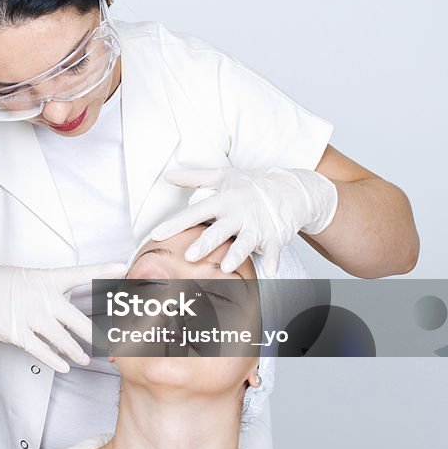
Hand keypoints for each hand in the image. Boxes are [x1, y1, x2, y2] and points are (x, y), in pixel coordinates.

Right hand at [0, 263, 125, 372]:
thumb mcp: (28, 277)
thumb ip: (50, 289)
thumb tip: (68, 306)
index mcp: (47, 279)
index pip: (80, 274)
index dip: (102, 270)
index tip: (122, 267)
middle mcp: (42, 298)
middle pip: (78, 321)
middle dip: (96, 336)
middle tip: (110, 344)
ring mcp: (31, 317)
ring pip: (63, 341)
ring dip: (76, 353)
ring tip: (84, 359)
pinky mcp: (18, 334)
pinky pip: (43, 352)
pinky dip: (56, 361)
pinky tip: (64, 366)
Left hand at [150, 167, 336, 276]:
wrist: (291, 188)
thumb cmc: (251, 184)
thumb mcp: (222, 175)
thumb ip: (194, 178)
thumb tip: (167, 175)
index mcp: (223, 200)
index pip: (195, 212)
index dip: (175, 224)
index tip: (156, 235)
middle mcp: (238, 214)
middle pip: (218, 230)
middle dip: (204, 244)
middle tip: (189, 256)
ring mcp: (258, 226)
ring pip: (245, 243)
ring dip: (236, 255)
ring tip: (226, 268)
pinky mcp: (276, 235)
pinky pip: (275, 250)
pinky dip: (274, 261)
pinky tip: (270, 272)